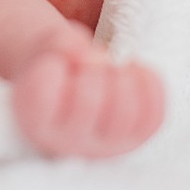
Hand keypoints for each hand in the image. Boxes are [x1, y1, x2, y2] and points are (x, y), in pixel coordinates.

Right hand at [11, 21, 163, 158]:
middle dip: (92, 69)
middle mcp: (67, 143)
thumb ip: (61, 43)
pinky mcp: (135, 138)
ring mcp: (104, 145)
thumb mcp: (47, 46)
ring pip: (125, 114)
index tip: (54, 61)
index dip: (51, 68)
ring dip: (123, 77)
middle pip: (88, 103)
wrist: (73, 86)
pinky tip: (133, 70)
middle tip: (89, 62)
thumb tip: (94, 56)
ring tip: (113, 68)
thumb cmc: (56, 63)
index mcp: (35, 120)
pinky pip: (154, 116)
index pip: (41, 98)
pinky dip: (150, 83)